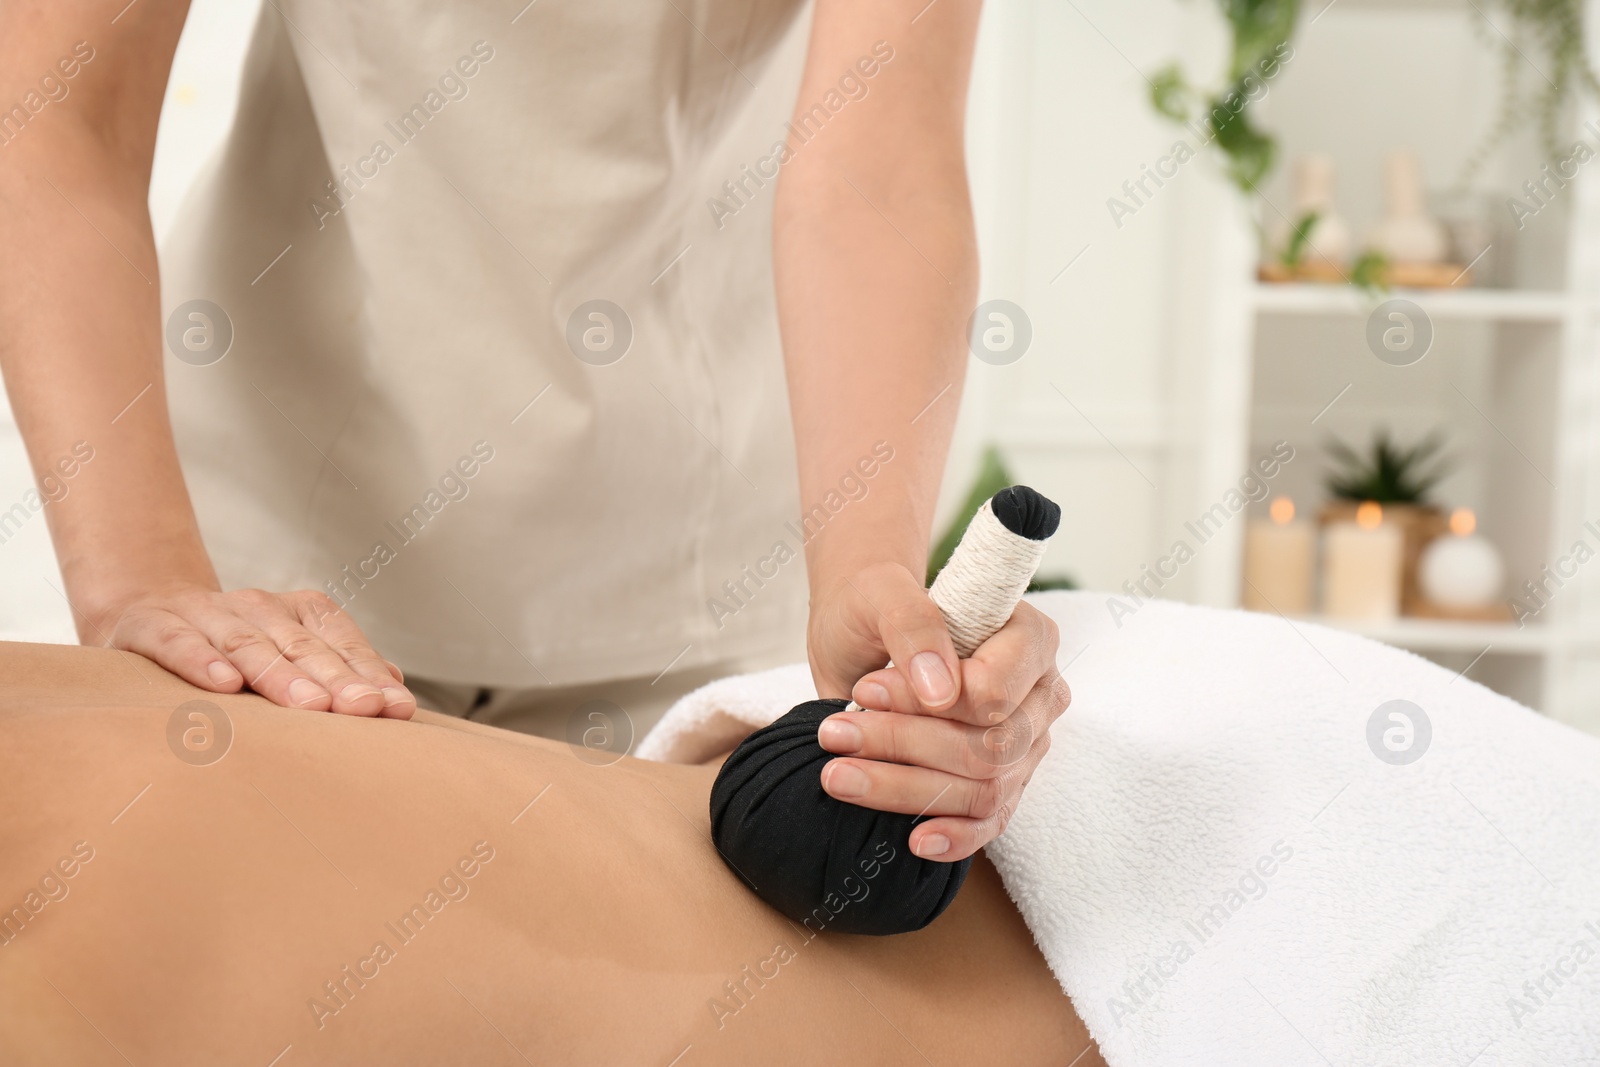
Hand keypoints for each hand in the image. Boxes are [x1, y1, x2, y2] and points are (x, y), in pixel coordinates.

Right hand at [93, 584, 415, 716]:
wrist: (145, 612)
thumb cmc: (234, 650)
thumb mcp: (287, 653)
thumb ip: (339, 668)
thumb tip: (396, 688)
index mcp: (298, 612)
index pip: (341, 643)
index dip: (369, 674)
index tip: (397, 707)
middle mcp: (258, 606)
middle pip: (301, 646)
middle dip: (336, 679)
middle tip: (364, 709)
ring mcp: (205, 612)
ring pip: (248, 643)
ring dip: (280, 675)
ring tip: (309, 705)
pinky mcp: (152, 624)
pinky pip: (178, 641)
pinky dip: (202, 661)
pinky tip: (226, 684)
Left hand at [806, 562, 1068, 861]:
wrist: (867, 629)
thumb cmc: (879, 605)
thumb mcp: (884, 594)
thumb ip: (916, 627)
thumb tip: (941, 692)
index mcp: (1030, 638)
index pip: (995, 692)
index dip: (927, 702)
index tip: (868, 690)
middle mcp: (1038, 695)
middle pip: (987, 746)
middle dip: (903, 746)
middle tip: (834, 735)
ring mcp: (1026, 744)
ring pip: (982, 788)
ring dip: (904, 788)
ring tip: (838, 776)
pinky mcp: (1003, 782)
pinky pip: (991, 821)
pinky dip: (956, 838)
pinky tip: (916, 841)